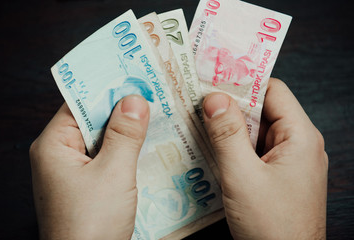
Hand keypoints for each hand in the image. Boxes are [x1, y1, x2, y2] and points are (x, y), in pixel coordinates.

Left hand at [30, 95, 149, 239]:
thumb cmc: (91, 224)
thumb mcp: (113, 174)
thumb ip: (125, 135)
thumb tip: (135, 100)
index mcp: (54, 145)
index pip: (79, 103)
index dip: (107, 88)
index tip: (134, 74)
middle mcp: (60, 155)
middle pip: (92, 121)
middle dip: (122, 109)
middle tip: (152, 92)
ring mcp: (74, 171)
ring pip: (103, 140)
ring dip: (127, 130)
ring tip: (156, 113)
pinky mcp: (87, 185)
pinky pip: (107, 158)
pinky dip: (125, 150)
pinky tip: (147, 143)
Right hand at [202, 78, 327, 238]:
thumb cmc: (271, 225)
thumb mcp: (242, 176)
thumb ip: (226, 135)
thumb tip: (213, 98)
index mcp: (300, 136)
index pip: (272, 91)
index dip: (243, 82)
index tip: (213, 78)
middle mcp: (297, 144)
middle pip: (261, 110)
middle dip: (229, 106)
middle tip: (197, 101)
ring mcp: (286, 161)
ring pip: (254, 131)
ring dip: (228, 128)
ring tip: (198, 122)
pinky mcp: (275, 175)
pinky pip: (252, 150)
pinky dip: (232, 147)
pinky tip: (211, 148)